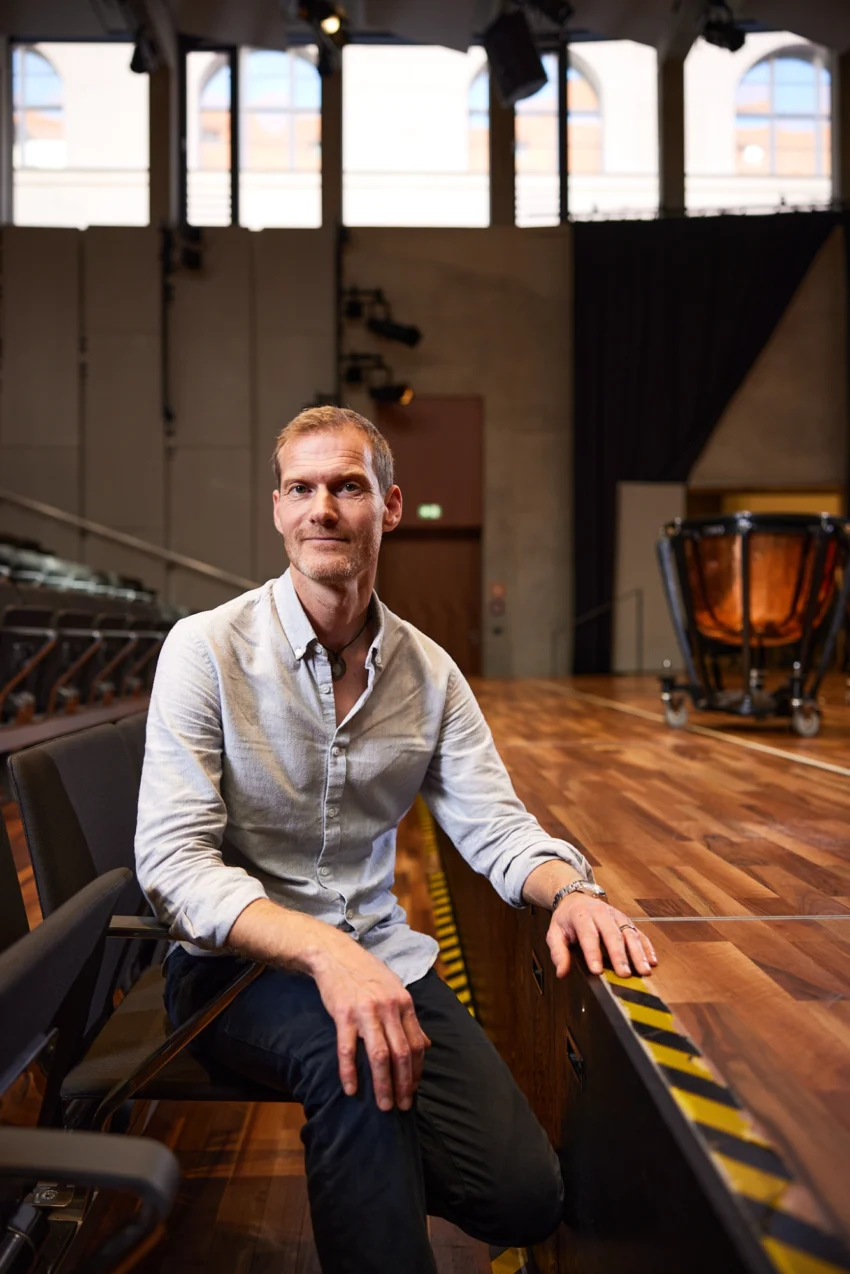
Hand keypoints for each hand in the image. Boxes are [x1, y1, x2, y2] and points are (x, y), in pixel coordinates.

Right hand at [311, 936, 431, 1111]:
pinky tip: (351, 1090)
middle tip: (402, 1107)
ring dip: (383, 1084)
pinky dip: (350, 1072)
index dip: (416, 1071)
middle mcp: (388, 1007)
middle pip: (401, 1053)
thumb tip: (426, 1045)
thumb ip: (409, 1018)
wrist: (336, 954)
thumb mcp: (394, 990)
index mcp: (404, 1003)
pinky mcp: (343, 1014)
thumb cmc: (366, 974)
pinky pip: (347, 1049)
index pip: (416, 1044)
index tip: (414, 1090)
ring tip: (384, 1106)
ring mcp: (366, 1011)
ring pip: (379, 1055)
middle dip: (404, 1084)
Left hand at [546, 895, 656, 979]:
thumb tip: (562, 973)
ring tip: (643, 971)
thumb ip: (558, 953)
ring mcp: (617, 916)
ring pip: (629, 933)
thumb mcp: (554, 933)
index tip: (597, 971)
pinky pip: (639, 933)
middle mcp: (602, 914)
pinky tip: (652, 961)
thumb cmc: (566, 919)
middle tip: (624, 974)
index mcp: (582, 916)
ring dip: (637, 953)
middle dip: (619, 955)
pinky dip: (647, 947)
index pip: (588, 935)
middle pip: (612, 934)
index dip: (592, 953)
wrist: (577, 897)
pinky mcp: (627, 920)